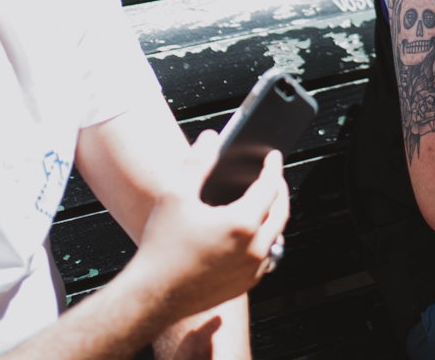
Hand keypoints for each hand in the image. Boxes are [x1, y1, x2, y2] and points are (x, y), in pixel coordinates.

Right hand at [128, 130, 289, 320]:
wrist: (153, 295)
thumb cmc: (162, 247)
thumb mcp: (175, 195)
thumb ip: (197, 162)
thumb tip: (211, 139)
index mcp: (242, 224)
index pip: (270, 187)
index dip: (272, 168)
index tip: (272, 156)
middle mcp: (254, 248)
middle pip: (281, 211)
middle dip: (280, 190)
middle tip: (273, 176)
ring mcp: (252, 269)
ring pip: (276, 236)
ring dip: (274, 216)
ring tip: (265, 202)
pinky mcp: (245, 284)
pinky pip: (266, 257)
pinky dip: (265, 240)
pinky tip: (251, 233)